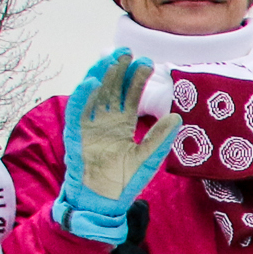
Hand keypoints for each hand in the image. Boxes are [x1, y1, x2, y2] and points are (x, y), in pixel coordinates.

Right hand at [54, 50, 174, 242]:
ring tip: (110, 58)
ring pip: (94, 95)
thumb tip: (177, 117)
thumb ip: (160, 139)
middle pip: (111, 90)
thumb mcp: (147, 158)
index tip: (147, 62)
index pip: (129, 97)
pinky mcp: (75, 134)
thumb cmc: (123, 182)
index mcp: (121, 125)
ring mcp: (90, 126)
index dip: (136, 80)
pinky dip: (82, 96)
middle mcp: (105, 121)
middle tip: (128, 51)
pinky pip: (78, 112)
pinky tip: (91, 81)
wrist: (102, 202)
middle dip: (118, 70)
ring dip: (100, 76)